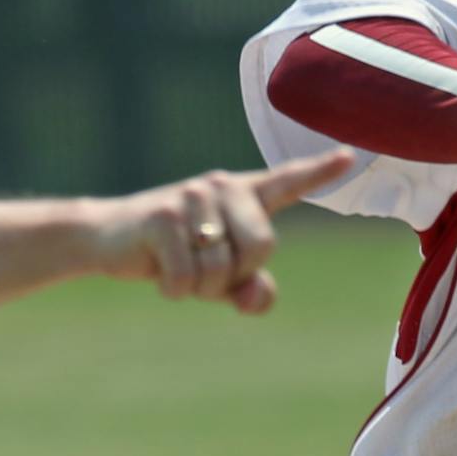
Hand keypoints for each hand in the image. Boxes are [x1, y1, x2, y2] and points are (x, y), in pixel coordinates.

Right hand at [89, 149, 352, 312]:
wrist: (106, 240)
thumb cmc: (173, 255)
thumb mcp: (218, 277)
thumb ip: (250, 290)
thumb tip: (252, 298)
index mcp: (241, 194)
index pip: (287, 181)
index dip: (319, 172)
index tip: (350, 157)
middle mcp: (221, 186)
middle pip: (263, 246)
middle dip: (237, 274)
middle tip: (204, 270)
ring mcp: (191, 197)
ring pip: (221, 269)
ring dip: (200, 286)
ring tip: (178, 266)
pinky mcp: (163, 217)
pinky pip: (187, 278)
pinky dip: (174, 290)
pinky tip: (158, 272)